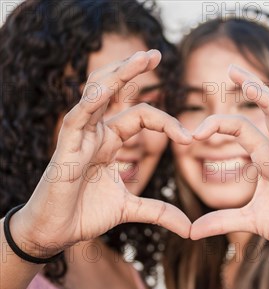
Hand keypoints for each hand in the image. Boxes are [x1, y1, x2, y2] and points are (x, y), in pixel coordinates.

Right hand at [10, 50, 192, 257]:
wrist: (55, 234)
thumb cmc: (85, 214)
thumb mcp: (131, 209)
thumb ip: (160, 212)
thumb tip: (190, 229)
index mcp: (111, 141)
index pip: (142, 116)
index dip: (168, 122)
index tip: (190, 138)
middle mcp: (96, 132)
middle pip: (115, 91)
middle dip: (133, 70)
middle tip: (157, 53)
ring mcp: (80, 137)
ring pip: (97, 94)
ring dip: (119, 74)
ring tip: (141, 58)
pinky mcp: (66, 148)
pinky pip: (77, 118)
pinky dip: (90, 103)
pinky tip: (104, 91)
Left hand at [190, 65, 268, 268]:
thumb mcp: (250, 221)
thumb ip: (222, 220)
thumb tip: (190, 232)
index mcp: (265, 158)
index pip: (241, 129)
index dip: (218, 124)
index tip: (193, 133)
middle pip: (267, 113)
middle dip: (252, 90)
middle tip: (231, 69)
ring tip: (253, 86)